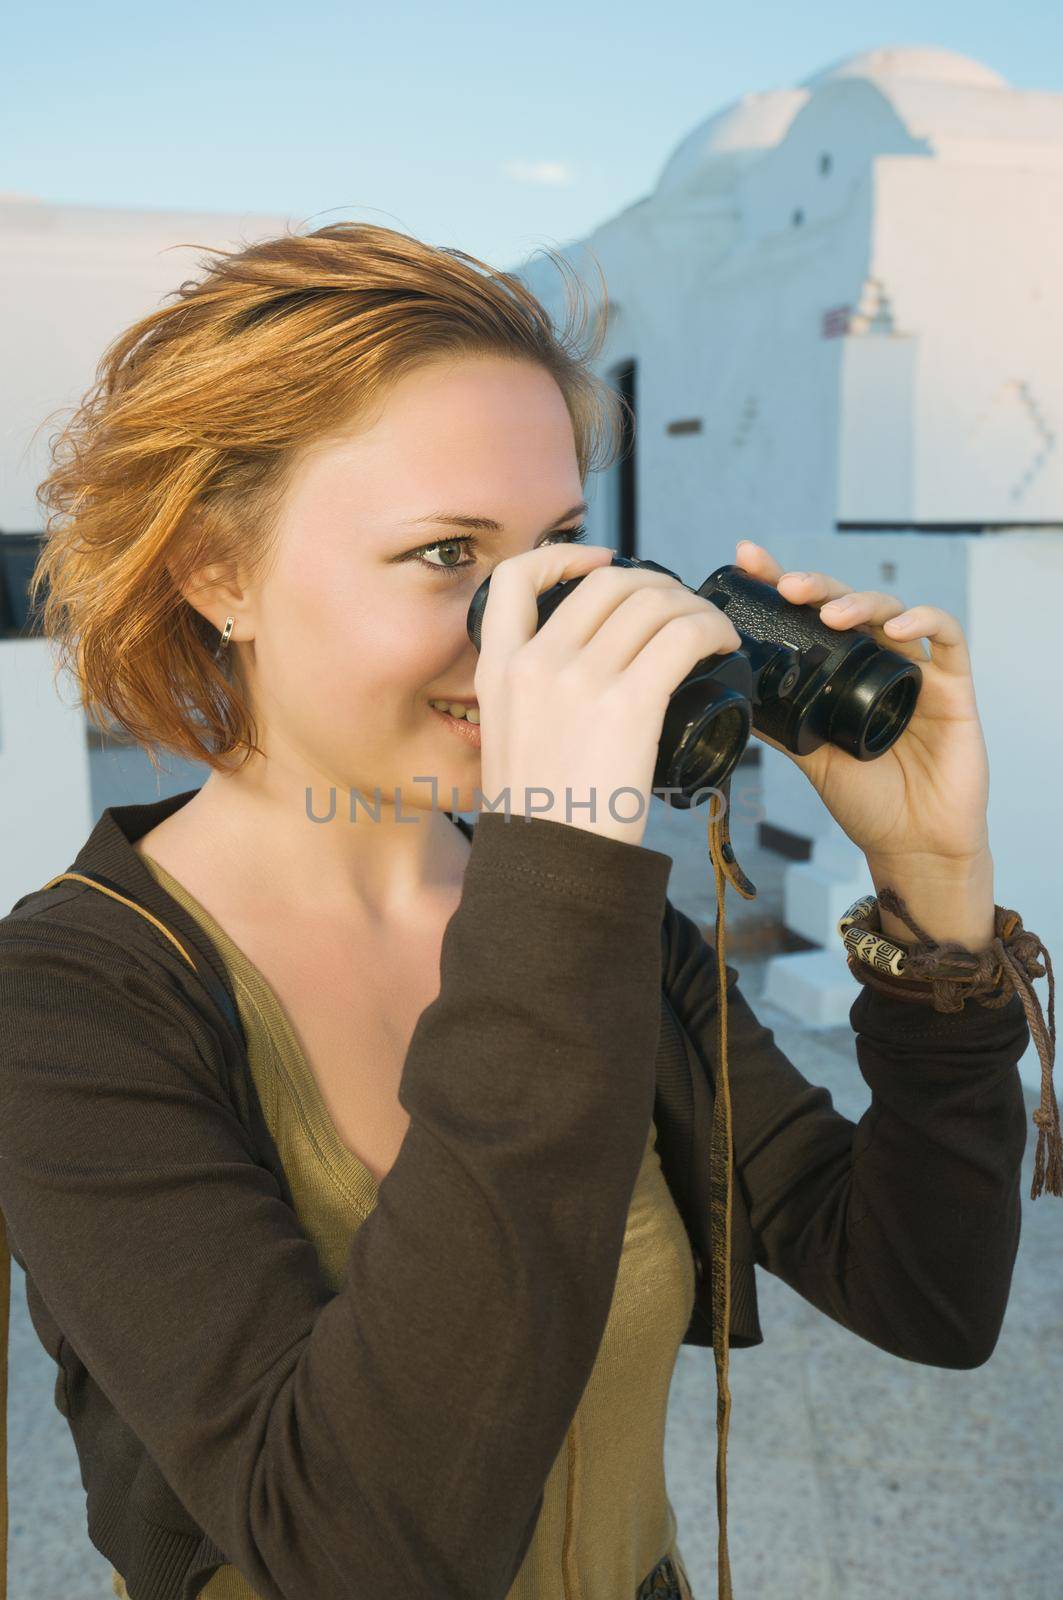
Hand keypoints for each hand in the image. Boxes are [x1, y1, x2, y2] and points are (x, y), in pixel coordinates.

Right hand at [475, 543, 741, 847]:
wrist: (550, 868)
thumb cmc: (541, 818)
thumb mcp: (509, 742)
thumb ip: (529, 702)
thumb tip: (576, 687)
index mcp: (498, 669)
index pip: (513, 578)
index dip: (563, 556)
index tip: (600, 562)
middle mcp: (535, 662)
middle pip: (606, 581)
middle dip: (653, 582)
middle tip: (677, 609)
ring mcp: (580, 679)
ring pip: (652, 600)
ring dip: (691, 604)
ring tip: (710, 629)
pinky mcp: (628, 703)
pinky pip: (684, 636)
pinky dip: (712, 628)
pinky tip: (723, 643)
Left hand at [732, 539, 991, 870]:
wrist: (913, 844)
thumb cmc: (867, 800)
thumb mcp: (809, 757)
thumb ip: (777, 724)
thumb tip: (727, 693)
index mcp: (841, 672)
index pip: (809, 615)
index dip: (782, 582)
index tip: (748, 559)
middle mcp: (877, 663)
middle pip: (848, 604)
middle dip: (817, 586)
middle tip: (787, 586)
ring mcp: (916, 671)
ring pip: (892, 612)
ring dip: (860, 603)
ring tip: (830, 613)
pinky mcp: (953, 687)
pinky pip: (948, 638)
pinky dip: (923, 622)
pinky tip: (897, 627)